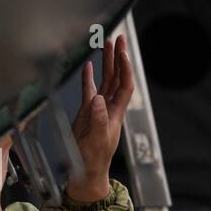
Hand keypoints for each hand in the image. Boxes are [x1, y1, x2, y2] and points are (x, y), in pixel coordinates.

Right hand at [66, 34, 133, 201]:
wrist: (85, 171)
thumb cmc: (94, 160)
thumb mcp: (98, 141)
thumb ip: (98, 120)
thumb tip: (98, 98)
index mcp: (116, 113)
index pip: (124, 86)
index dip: (125, 69)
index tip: (123, 53)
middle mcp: (109, 108)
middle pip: (116, 78)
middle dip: (118, 58)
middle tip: (118, 38)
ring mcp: (97, 109)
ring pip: (104, 81)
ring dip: (106, 63)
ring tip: (105, 44)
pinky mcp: (86, 113)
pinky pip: (88, 90)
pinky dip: (88, 78)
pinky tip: (87, 66)